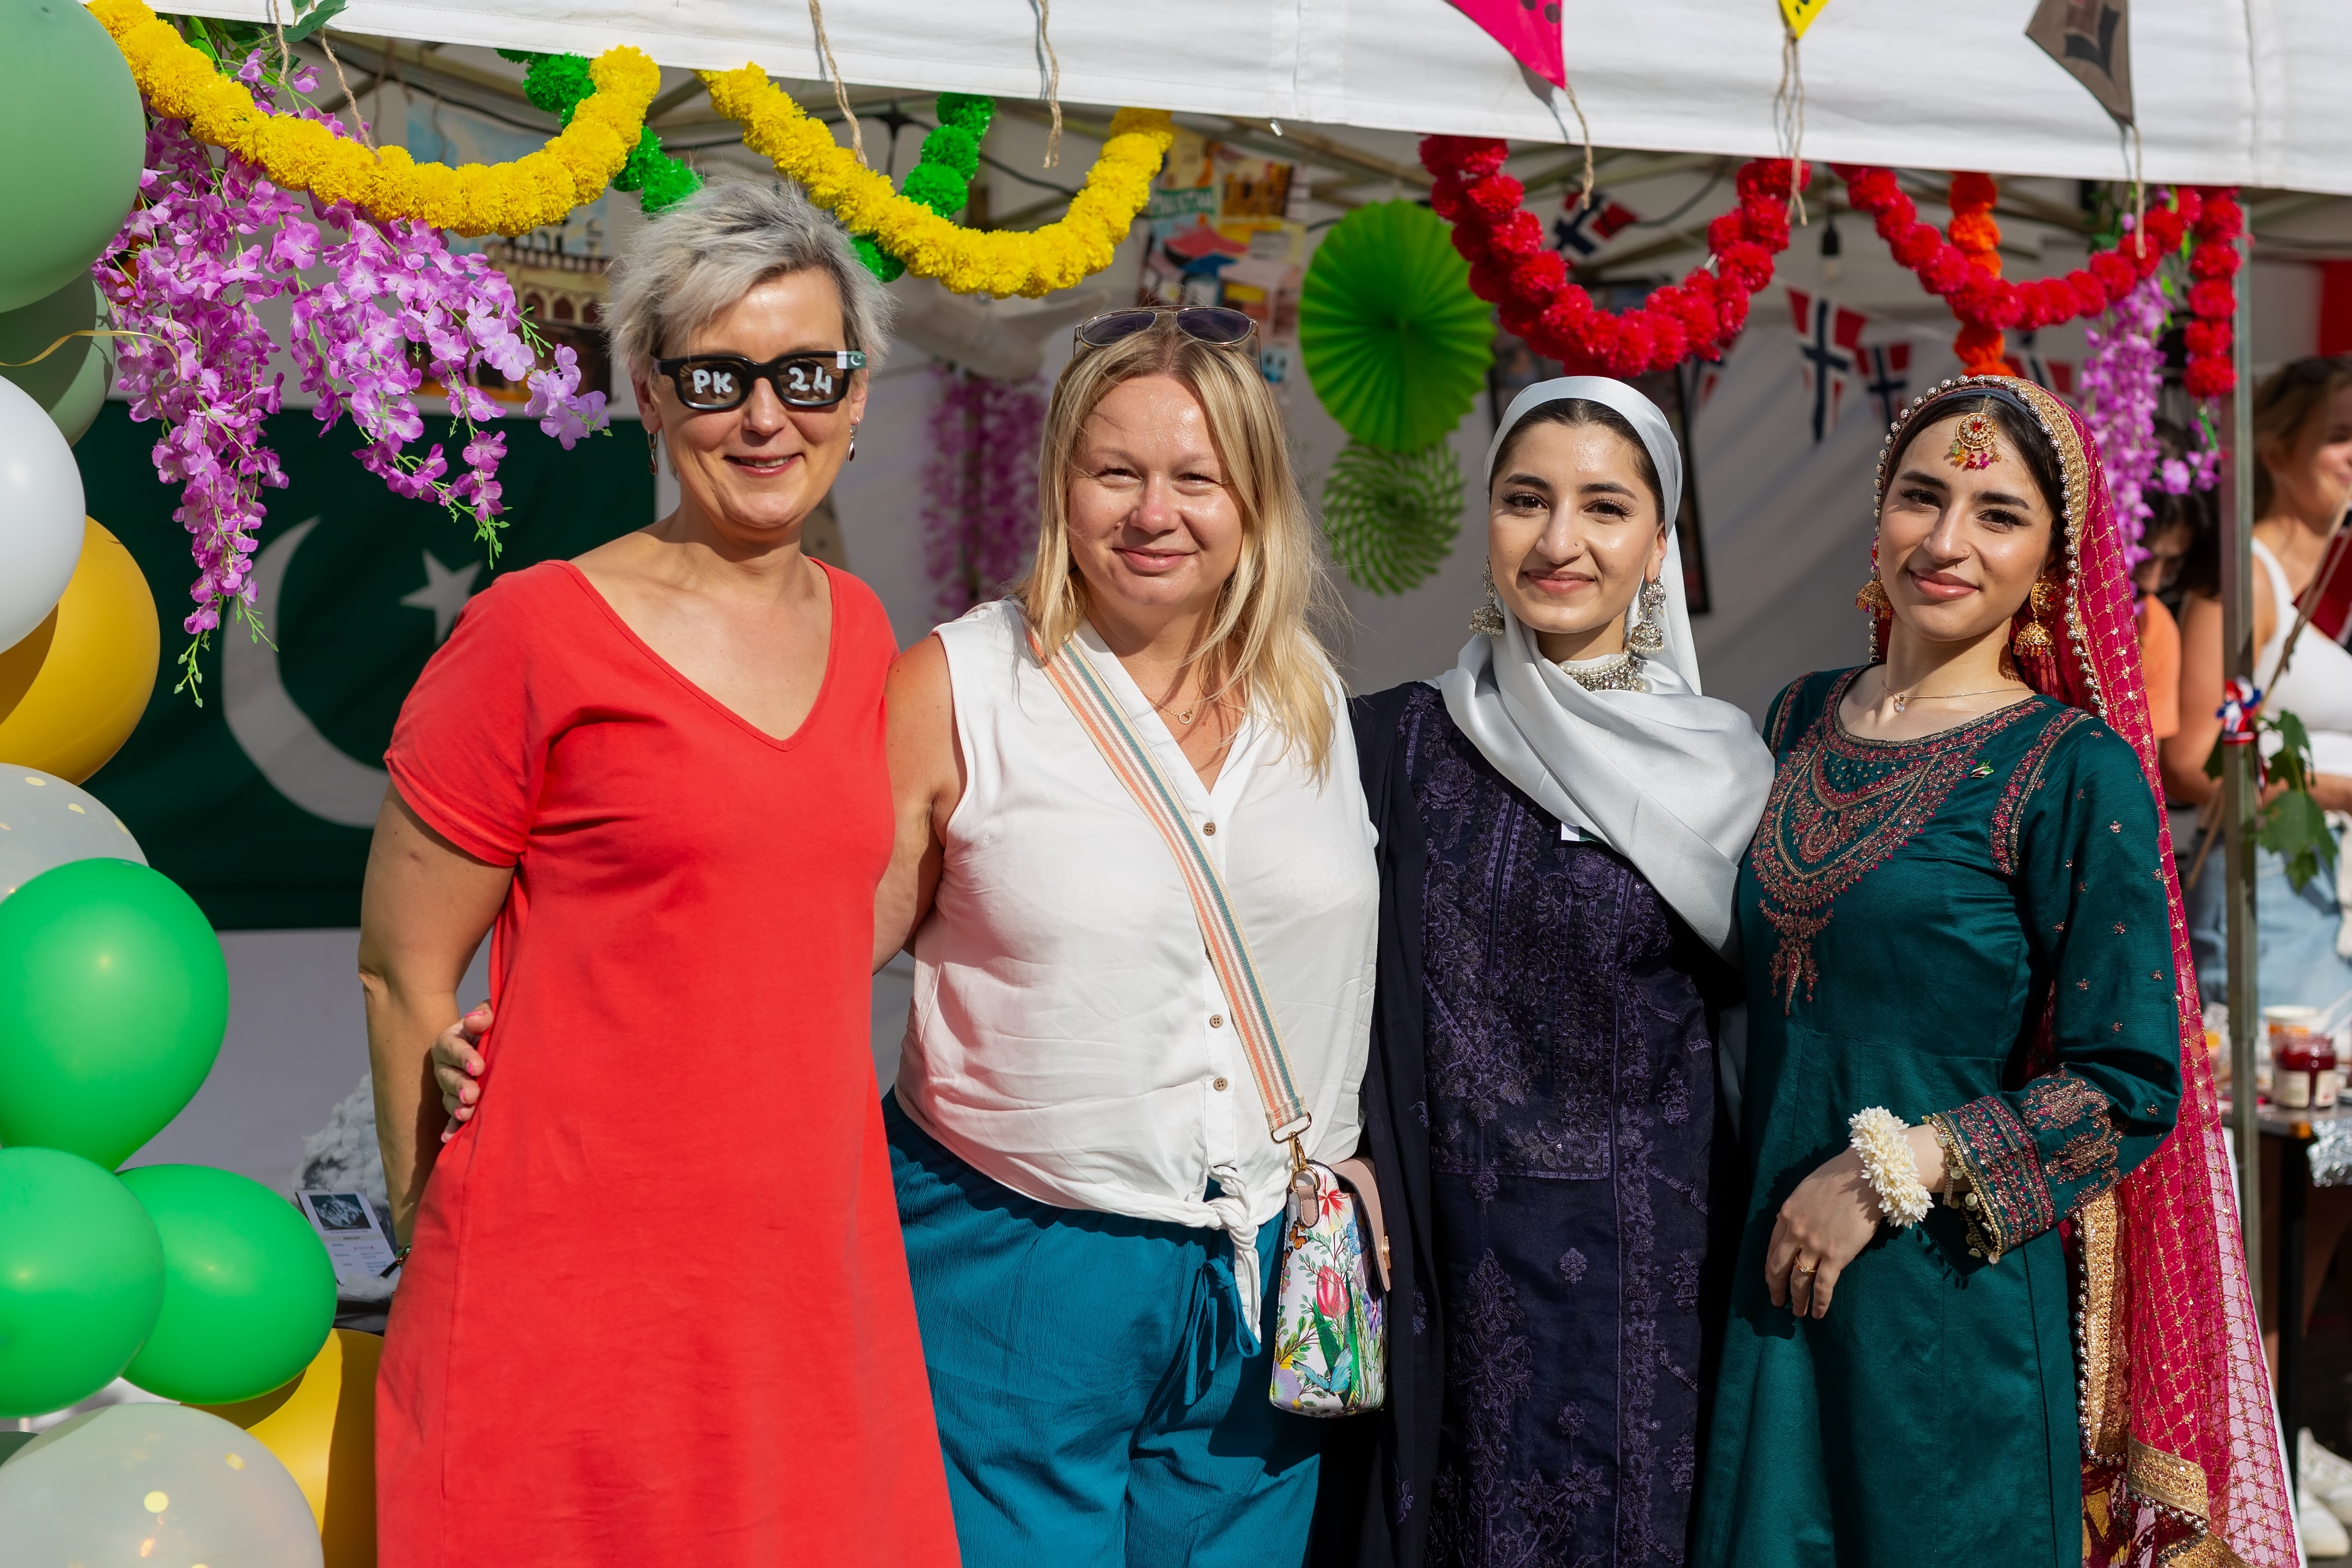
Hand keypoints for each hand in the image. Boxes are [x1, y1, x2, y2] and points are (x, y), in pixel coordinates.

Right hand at [431, 1002, 491, 1141]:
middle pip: (447, 1076)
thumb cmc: (498, 1027)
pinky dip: (451, 1129)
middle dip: (460, 1086)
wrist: (506, 1048)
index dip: (463, 1056)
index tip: (479, 1066)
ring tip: (467, 1113)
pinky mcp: (458, 1104)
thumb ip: (486, 1013)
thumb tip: (475, 1020)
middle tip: (472, 1095)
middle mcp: (446, 1065)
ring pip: (448, 1098)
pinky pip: (451, 1118)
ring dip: (457, 1107)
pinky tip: (449, 1139)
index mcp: (451, 1041)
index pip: (451, 1047)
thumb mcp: (495, 1015)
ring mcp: (450, 1087)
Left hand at [1764, 1127, 1942, 1318]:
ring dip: (1796, 1300)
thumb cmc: (1838, 1177)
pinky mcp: (1836, 1256)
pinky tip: (1818, 1314)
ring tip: (1797, 1312)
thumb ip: (1796, 1210)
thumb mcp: (1805, 1191)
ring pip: (1798, 1280)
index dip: (1771, 1267)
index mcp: (1786, 1215)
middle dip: (1775, 1287)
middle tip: (1776, 1301)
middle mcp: (1795, 1232)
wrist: (1863, 1176)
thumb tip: (1792, 1223)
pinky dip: (1819, 1303)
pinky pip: (1823, 1286)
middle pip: (1778, 1267)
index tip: (1772, 1278)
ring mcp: (1814, 1246)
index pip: (1772, 1247)